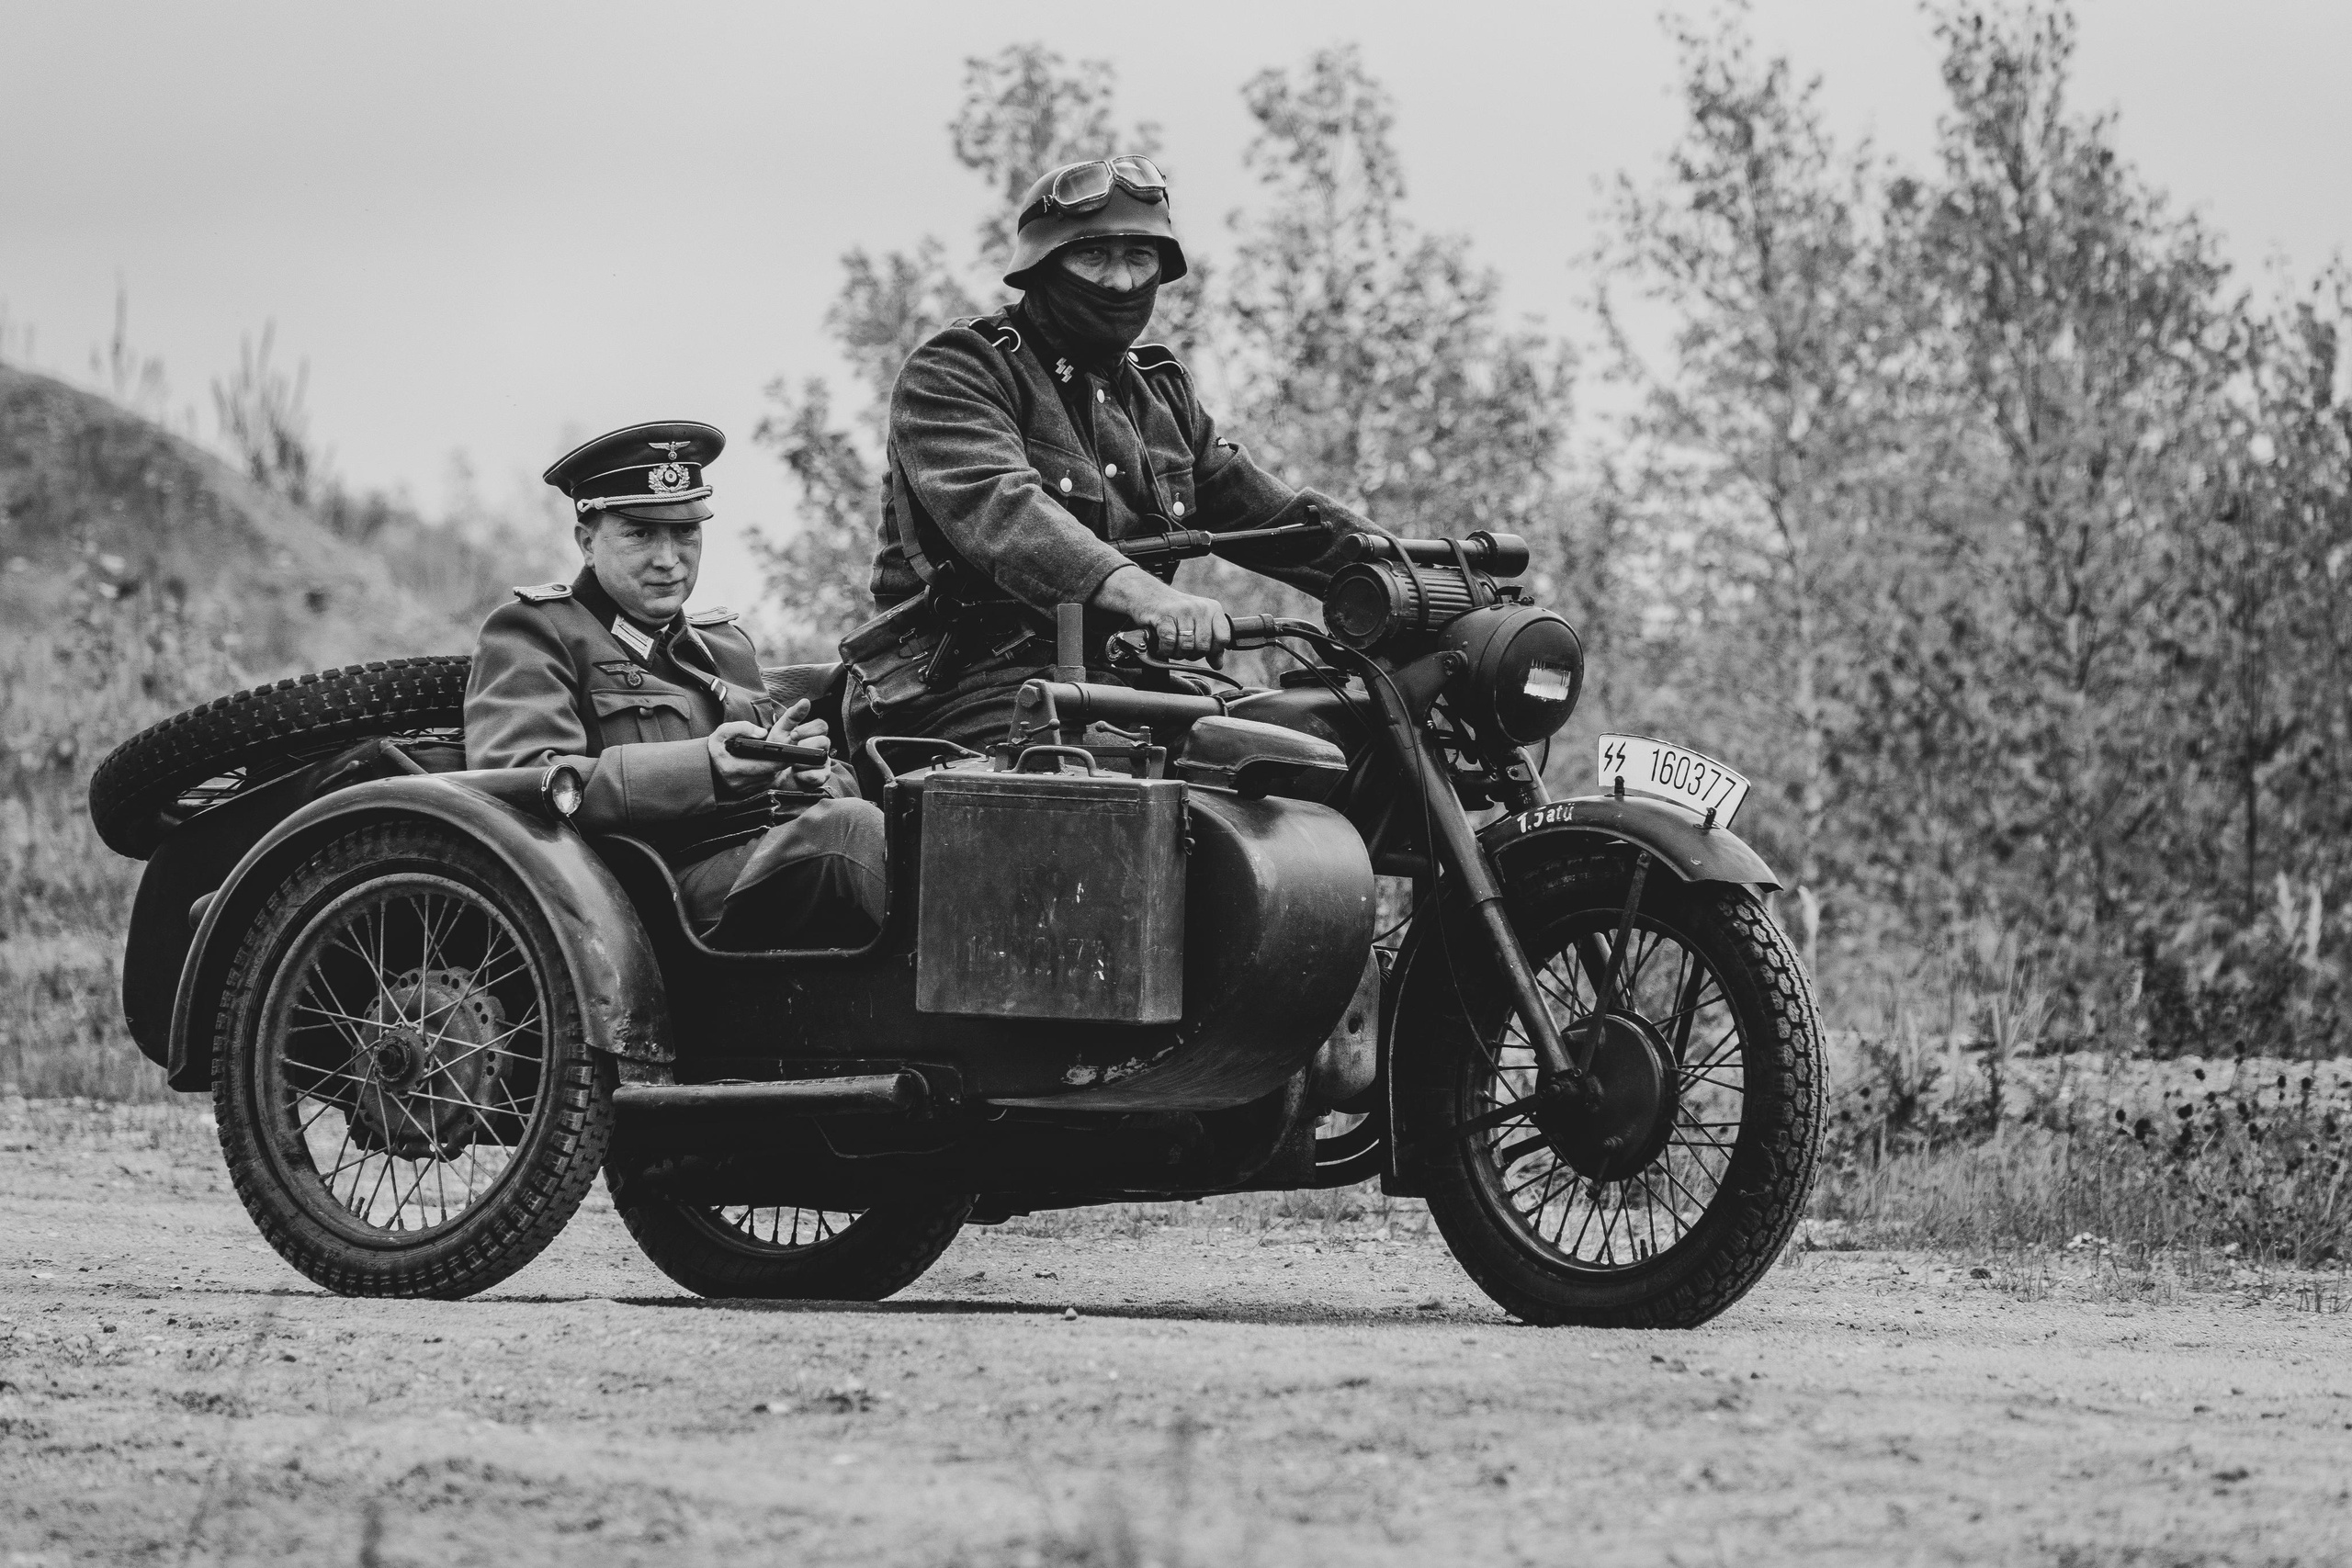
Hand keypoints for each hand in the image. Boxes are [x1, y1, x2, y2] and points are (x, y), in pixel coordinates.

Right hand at [709, 719, 783, 794]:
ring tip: (781, 758)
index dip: (777, 760)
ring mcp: (742, 789)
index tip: (789, 753)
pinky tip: (772, 765)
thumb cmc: (717, 746)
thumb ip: (742, 728)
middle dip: (779, 764)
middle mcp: (737, 782)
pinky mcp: (746, 792)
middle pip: (768, 774)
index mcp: (731, 768)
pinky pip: (764, 784)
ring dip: (776, 770)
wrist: (707, 762)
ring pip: (768, 780)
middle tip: (790, 754)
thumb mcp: (723, 731)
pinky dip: (770, 774)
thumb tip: (762, 733)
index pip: (761, 766)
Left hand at [767, 699, 834, 790]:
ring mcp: (822, 762)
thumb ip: (793, 715)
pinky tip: (797, 774)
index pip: (821, 726)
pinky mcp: (820, 777)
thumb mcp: (780, 730)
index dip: (808, 729)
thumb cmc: (777, 751)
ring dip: (803, 762)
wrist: (769, 774)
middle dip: (807, 745)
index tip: (793, 734)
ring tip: (791, 764)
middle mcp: (820, 747)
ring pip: (822, 759)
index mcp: (811, 733)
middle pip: (825, 741)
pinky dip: (806, 775)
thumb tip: (805, 701)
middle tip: (793, 750)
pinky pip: (820, 775)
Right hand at [1089, 564, 1229, 659]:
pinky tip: (1161, 646)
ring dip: (1177, 653)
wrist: (1147, 593)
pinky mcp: (1164, 615)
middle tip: (1182, 649)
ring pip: (1187, 646)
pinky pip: (1170, 642)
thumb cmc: (1173, 612)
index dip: (1213, 651)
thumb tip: (1218, 664)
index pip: (1223, 638)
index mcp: (1212, 608)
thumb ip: (1210, 643)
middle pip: (1204, 646)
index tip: (1202, 651)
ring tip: (1171, 647)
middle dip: (1192, 655)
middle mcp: (1200, 607)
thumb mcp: (1196, 623)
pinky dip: (1164, 650)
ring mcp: (1183, 610)